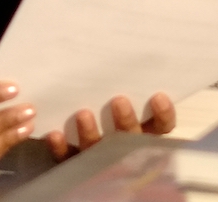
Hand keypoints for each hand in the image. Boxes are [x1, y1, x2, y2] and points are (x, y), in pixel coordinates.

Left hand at [45, 92, 174, 161]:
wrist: (78, 147)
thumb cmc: (103, 108)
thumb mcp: (118, 98)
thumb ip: (124, 86)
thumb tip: (128, 50)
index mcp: (141, 133)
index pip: (160, 128)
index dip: (162, 116)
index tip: (158, 97)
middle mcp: (123, 149)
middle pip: (129, 139)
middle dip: (125, 122)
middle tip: (119, 101)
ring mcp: (99, 160)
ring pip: (98, 150)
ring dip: (91, 134)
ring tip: (84, 114)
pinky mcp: (75, 166)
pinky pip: (69, 160)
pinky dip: (61, 147)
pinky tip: (54, 134)